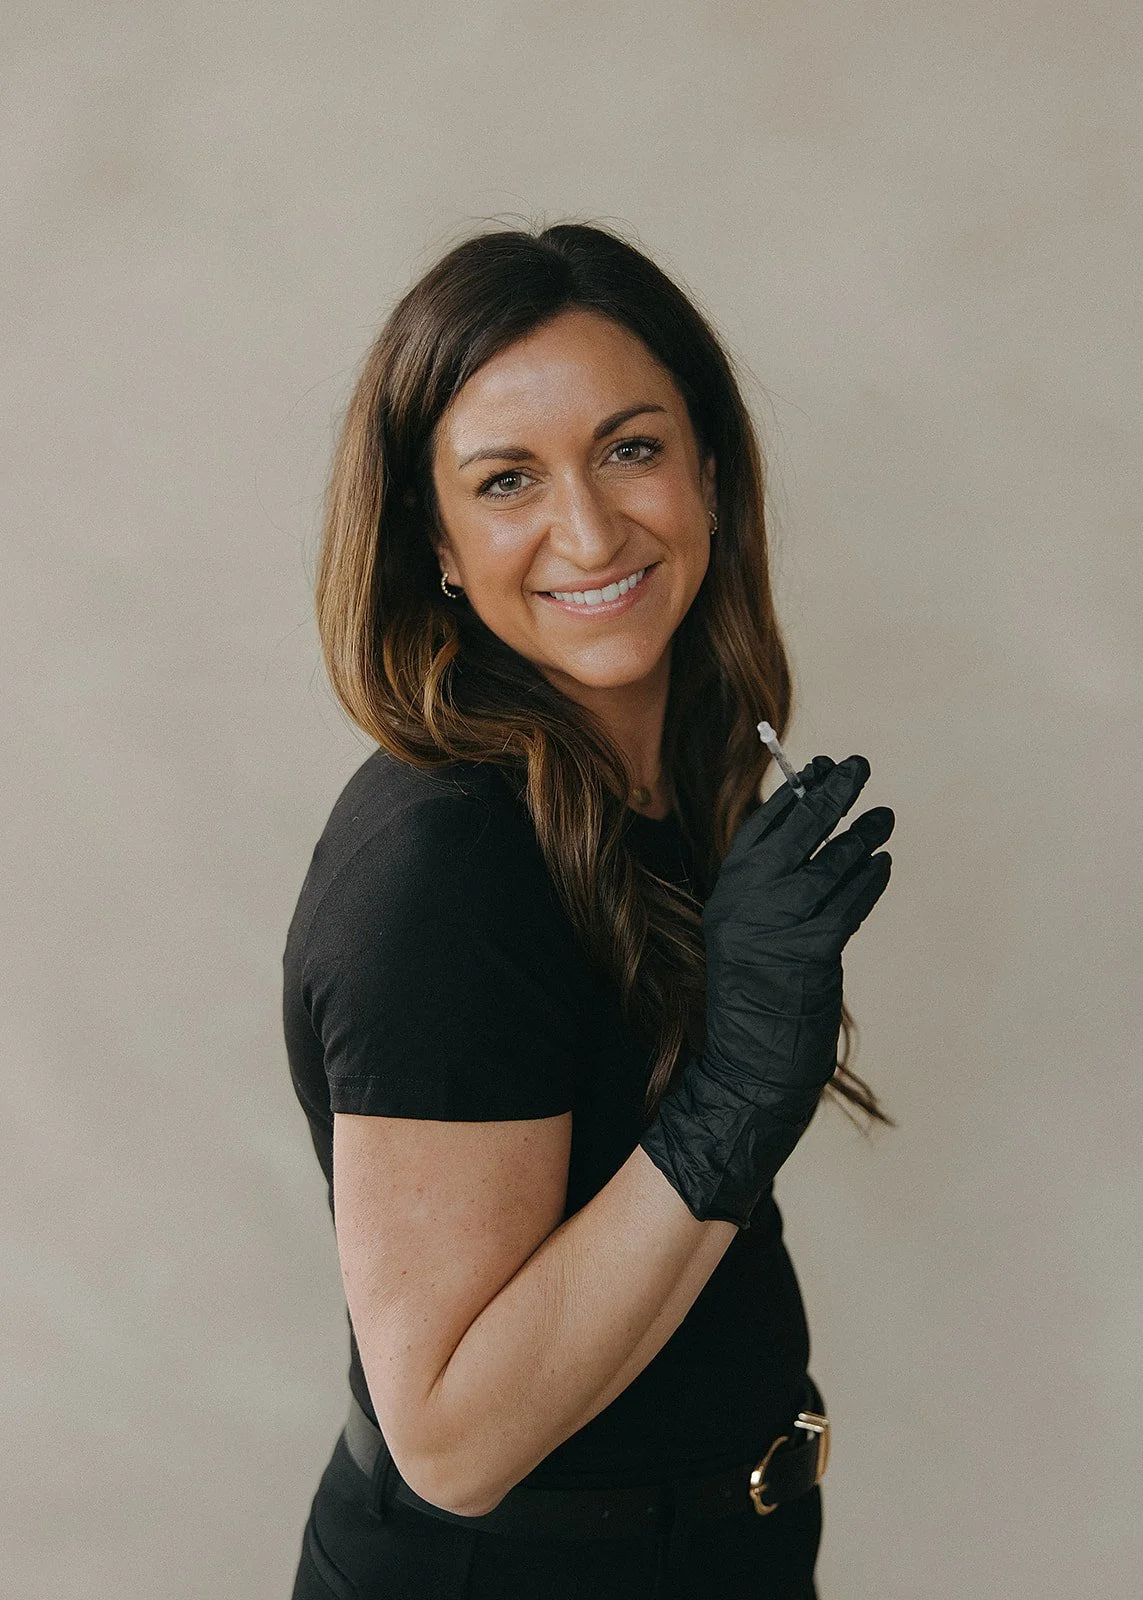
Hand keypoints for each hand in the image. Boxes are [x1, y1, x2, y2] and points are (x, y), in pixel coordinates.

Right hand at [638, 755, 893, 1226]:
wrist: (749, 1067)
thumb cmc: (753, 1001)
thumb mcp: (746, 934)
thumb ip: (768, 889)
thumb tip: (810, 835)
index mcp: (728, 895)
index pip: (762, 826)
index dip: (794, 792)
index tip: (819, 764)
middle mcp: (747, 904)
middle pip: (799, 830)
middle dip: (831, 792)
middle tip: (858, 765)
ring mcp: (778, 926)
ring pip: (833, 864)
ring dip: (863, 835)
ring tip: (884, 818)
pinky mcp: (812, 951)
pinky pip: (850, 902)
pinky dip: (870, 880)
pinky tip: (882, 864)